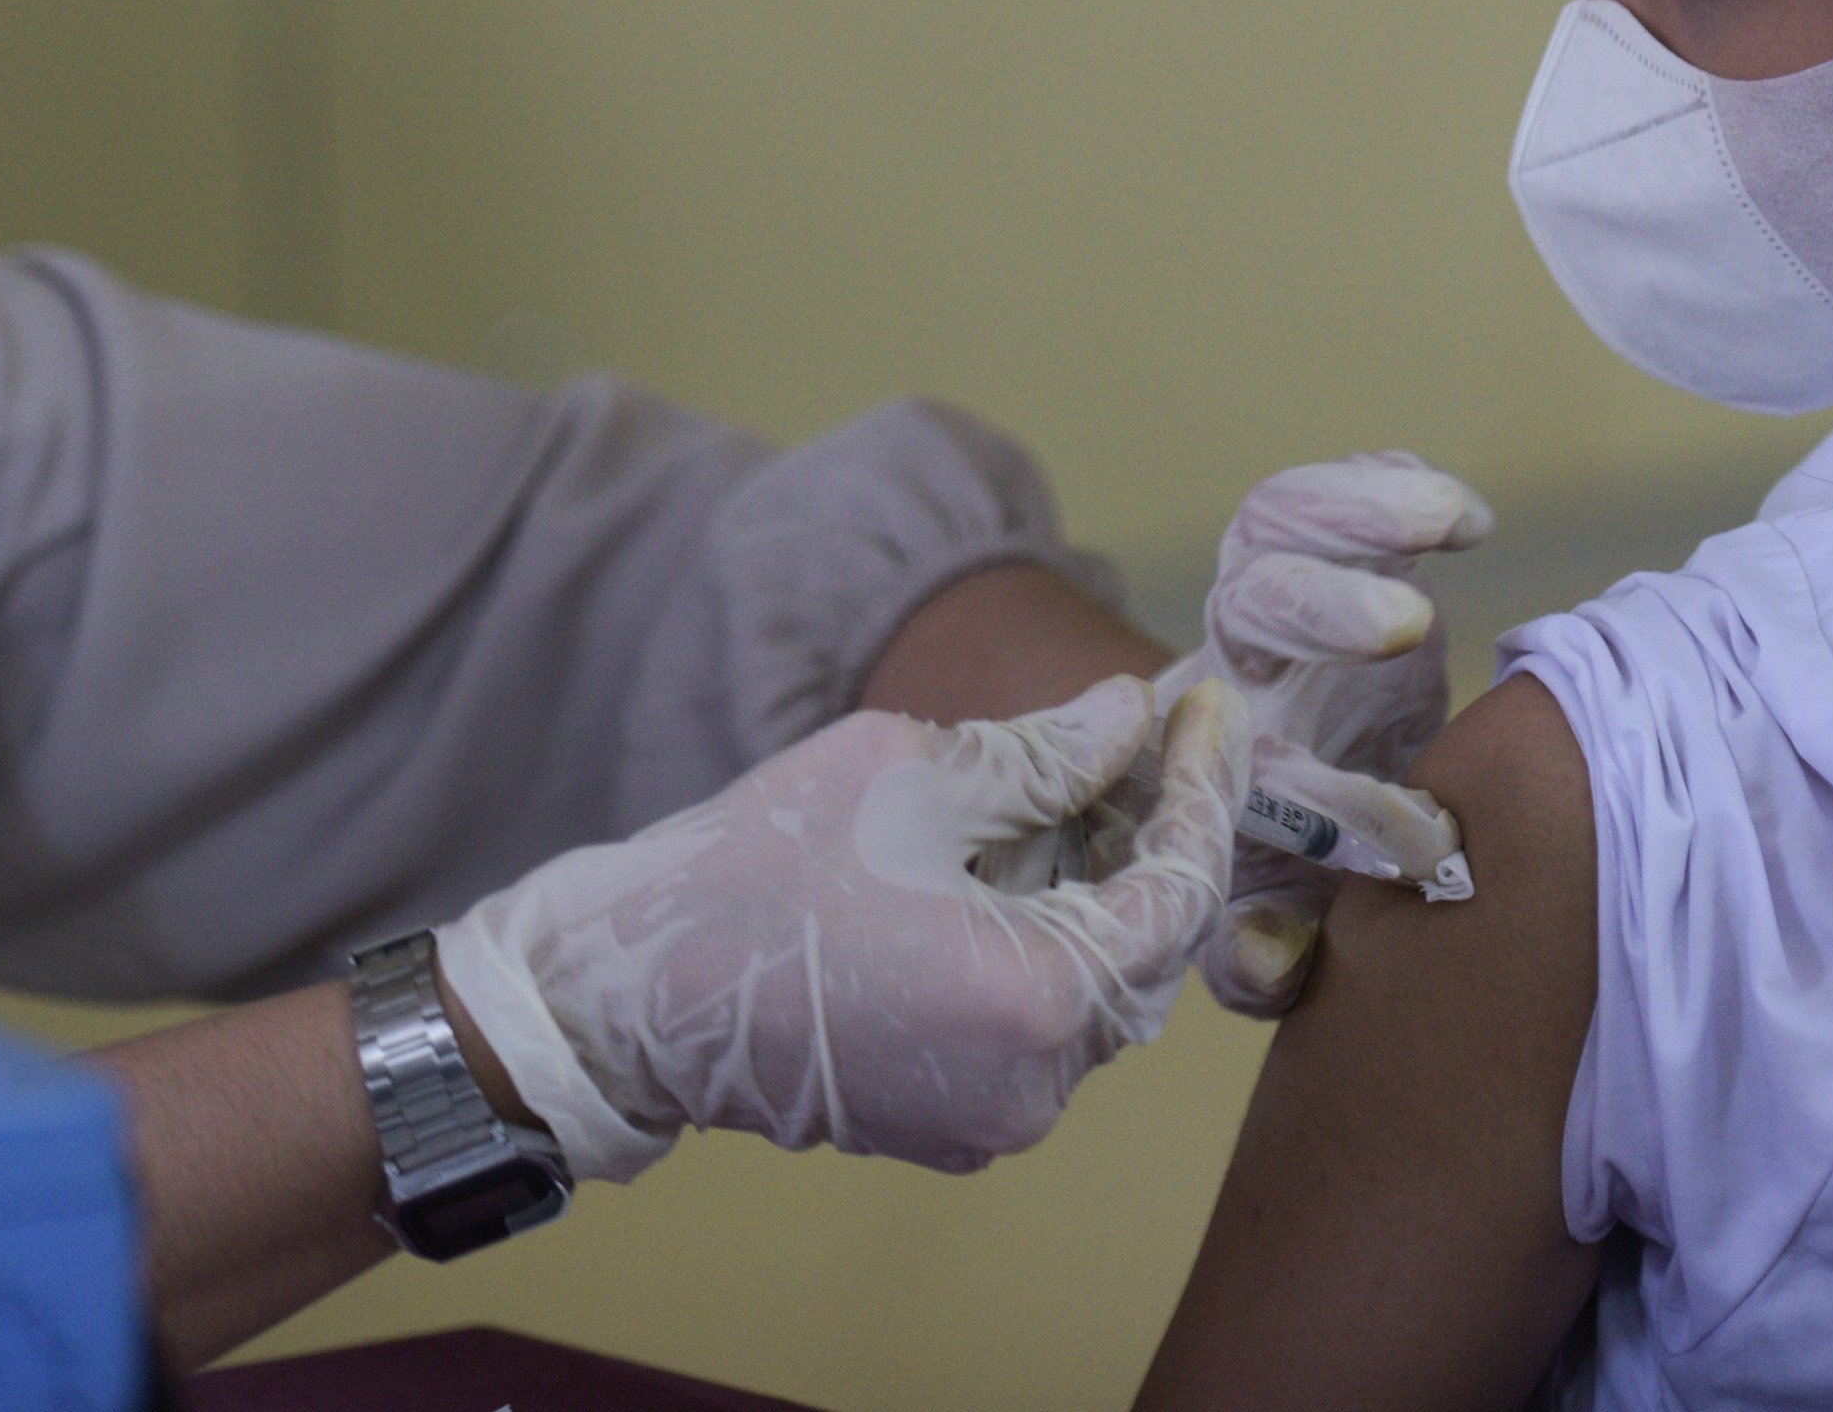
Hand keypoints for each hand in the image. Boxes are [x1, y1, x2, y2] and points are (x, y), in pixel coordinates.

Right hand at [435, 674, 1240, 1181]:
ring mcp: (995, 1120)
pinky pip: (1036, 1026)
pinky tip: (1009, 864)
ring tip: (1071, 786)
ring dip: (1093, 889)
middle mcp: (1037, 1084)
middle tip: (1141, 735)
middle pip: (1145, 947)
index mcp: (1036, 997)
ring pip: (1094, 988)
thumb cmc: (754, 873)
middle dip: (1150, 834)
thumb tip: (1129, 718)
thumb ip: (1042, 754)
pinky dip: (1042, 943)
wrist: (628, 994)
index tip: (1204, 707)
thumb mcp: (907, 775)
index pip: (1178, 889)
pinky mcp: (953, 1125)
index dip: (1202, 787)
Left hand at [1166, 454, 1493, 1013]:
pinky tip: (1466, 520)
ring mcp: (1284, 605)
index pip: (1234, 757)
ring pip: (1278, 527)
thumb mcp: (1273, 925)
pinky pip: (1337, 499)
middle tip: (1408, 628)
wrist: (1283, 798)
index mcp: (1212, 766)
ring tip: (1449, 518)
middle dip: (1319, 607)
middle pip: (1245, 605)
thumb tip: (1260, 959)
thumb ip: (1263, 953)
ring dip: (1358, 511)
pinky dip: (1391, 485)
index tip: (1413, 837)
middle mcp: (1241, 671)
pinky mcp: (1335, 557)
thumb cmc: (1284, 872)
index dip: (1320, 795)